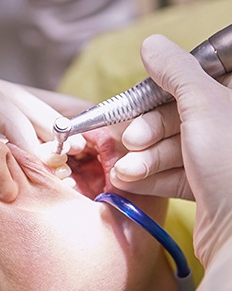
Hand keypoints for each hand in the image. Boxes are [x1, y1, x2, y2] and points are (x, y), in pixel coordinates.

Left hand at [0, 46, 89, 160]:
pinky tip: (53, 142)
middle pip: (16, 100)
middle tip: (78, 147)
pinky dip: (31, 135)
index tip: (40, 155)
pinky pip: (6, 126)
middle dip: (46, 123)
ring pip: (19, 111)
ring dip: (50, 124)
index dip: (20, 126)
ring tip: (87, 133)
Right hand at [110, 34, 231, 266]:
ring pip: (170, 151)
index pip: (190, 86)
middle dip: (146, 134)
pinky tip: (129, 182)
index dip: (158, 97)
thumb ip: (175, 73)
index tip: (134, 106)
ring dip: (142, 160)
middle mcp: (227, 130)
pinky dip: (148, 179)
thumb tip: (152, 45)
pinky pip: (171, 176)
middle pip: (176, 120)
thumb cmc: (231, 165)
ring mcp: (219, 161)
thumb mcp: (202, 105)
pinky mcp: (207, 189)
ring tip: (126, 171)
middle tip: (131, 143)